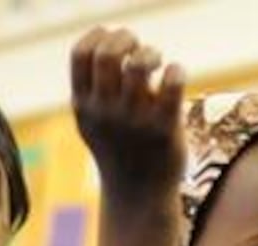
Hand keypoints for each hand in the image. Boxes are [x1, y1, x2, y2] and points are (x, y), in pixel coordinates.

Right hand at [70, 27, 185, 201]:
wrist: (138, 196)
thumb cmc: (118, 150)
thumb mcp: (94, 121)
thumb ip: (94, 86)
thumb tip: (110, 43)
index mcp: (84, 105)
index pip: (81, 53)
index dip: (99, 36)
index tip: (114, 43)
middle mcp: (105, 111)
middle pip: (109, 53)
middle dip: (126, 38)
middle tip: (138, 51)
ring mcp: (134, 120)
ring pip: (140, 63)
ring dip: (151, 52)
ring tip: (157, 63)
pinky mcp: (165, 128)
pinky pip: (172, 81)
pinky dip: (176, 70)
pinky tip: (174, 78)